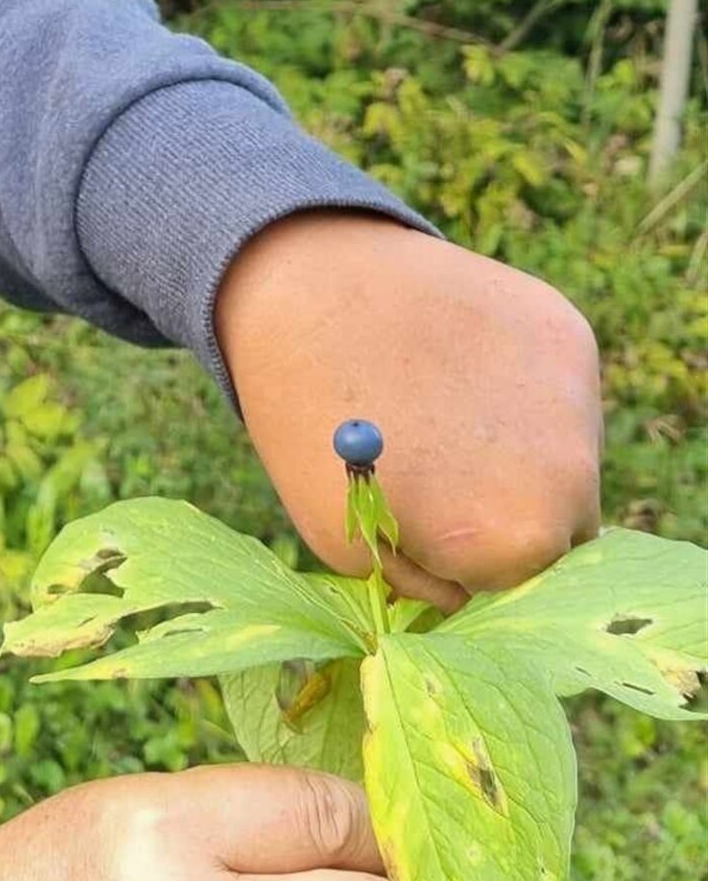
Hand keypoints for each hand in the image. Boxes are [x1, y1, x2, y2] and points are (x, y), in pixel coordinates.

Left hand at [215, 214, 602, 611]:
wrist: (302, 287)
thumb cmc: (310, 427)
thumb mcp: (349, 545)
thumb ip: (425, 586)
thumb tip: (468, 593)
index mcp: (520, 541)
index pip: (515, 588)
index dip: (461, 560)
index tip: (416, 518)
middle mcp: (572, 474)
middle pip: (558, 529)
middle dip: (503, 512)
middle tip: (431, 466)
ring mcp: (577, 397)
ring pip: (566, 460)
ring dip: (519, 452)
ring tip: (437, 410)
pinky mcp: (568, 335)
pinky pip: (559, 395)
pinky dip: (519, 391)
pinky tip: (456, 365)